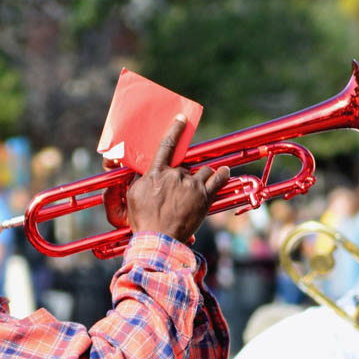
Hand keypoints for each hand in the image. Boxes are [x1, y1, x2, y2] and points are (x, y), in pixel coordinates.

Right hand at [126, 116, 229, 241]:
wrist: (159, 239)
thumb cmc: (144, 221)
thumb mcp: (133, 197)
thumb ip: (139, 180)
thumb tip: (142, 173)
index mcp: (156, 173)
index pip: (167, 145)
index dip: (175, 129)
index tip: (182, 119)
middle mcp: (175, 175)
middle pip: (186, 166)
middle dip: (184, 176)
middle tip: (180, 193)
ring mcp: (191, 185)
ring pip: (203, 171)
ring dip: (202, 176)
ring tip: (198, 188)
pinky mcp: (204, 197)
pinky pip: (218, 179)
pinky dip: (223, 174)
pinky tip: (225, 171)